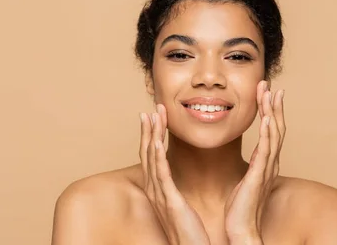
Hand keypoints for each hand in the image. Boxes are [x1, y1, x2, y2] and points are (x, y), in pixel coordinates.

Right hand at [139, 105, 209, 244]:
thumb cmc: (188, 230)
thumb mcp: (179, 204)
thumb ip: (175, 189)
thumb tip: (176, 178)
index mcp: (158, 188)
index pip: (152, 155)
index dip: (152, 134)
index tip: (155, 115)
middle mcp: (154, 189)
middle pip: (148, 152)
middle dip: (150, 128)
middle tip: (153, 107)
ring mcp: (160, 195)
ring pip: (152, 158)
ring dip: (152, 135)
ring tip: (153, 115)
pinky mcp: (170, 201)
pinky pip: (162, 175)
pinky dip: (158, 156)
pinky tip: (157, 141)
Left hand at [224, 81, 285, 243]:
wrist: (241, 228)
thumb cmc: (240, 207)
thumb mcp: (244, 180)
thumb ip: (249, 166)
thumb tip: (247, 158)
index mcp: (264, 162)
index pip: (270, 131)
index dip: (269, 111)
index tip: (267, 93)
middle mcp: (269, 163)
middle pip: (275, 127)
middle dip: (273, 105)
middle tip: (271, 84)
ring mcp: (266, 168)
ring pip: (273, 134)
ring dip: (272, 112)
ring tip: (270, 92)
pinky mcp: (259, 176)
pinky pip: (265, 150)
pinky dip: (268, 133)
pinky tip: (267, 118)